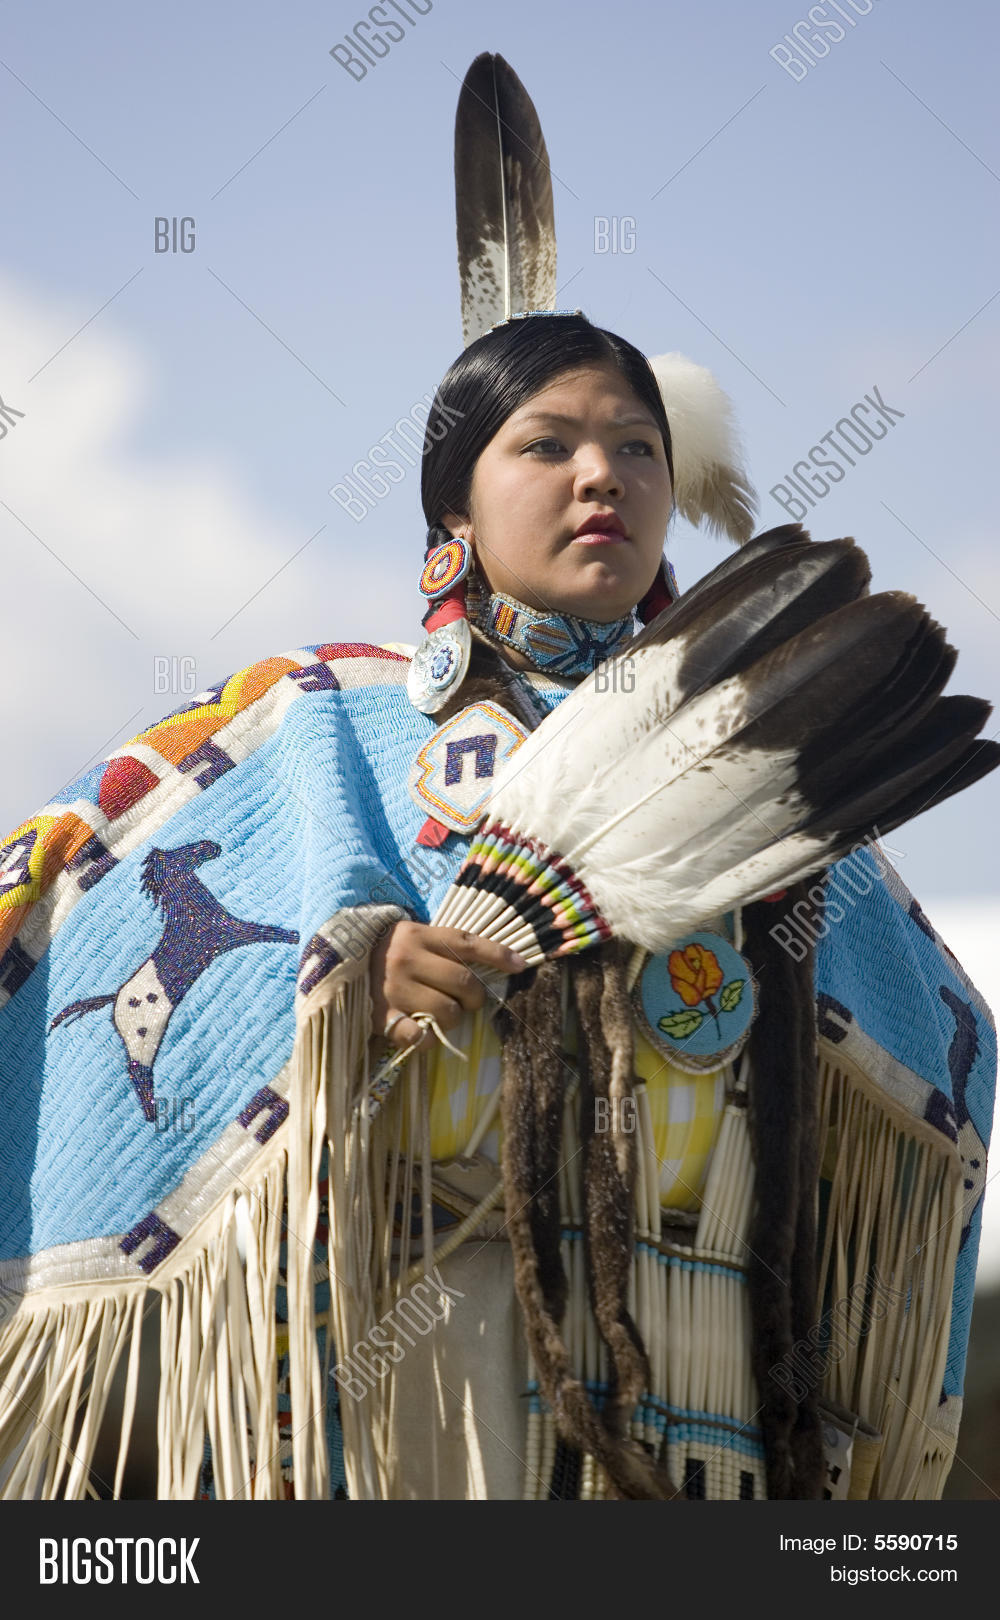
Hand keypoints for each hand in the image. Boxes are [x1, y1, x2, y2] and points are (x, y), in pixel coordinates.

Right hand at [370, 921, 528, 1052]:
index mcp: (418, 935)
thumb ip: (445, 948)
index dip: (498, 955)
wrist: (336, 966)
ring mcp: (394, 988)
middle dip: (474, 997)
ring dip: (454, 1018)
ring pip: (448, 1011)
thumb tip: (496, 964)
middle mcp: (407, 959)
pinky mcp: (382, 1016)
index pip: (468, 944)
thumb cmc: (386, 953)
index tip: (521, 966)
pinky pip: (420, 1037)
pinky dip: (430, 1040)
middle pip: (464, 982)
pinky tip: (425, 1032)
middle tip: (467, 1000)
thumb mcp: (413, 938)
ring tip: (443, 1014)